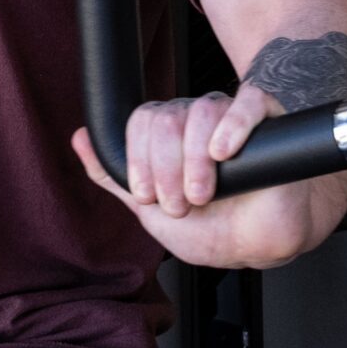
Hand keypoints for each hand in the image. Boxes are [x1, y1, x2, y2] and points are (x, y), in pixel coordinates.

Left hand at [70, 87, 346, 269]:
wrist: (257, 246)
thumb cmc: (209, 227)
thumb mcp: (150, 209)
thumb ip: (113, 176)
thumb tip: (79, 137)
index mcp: (169, 133)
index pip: (142, 121)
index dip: (139, 159)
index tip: (149, 196)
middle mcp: (197, 118)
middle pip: (167, 116)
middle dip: (165, 167)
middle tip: (180, 203)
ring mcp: (232, 116)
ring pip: (202, 110)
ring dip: (195, 160)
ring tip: (204, 194)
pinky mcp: (267, 119)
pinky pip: (248, 101)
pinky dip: (234, 125)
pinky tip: (223, 152)